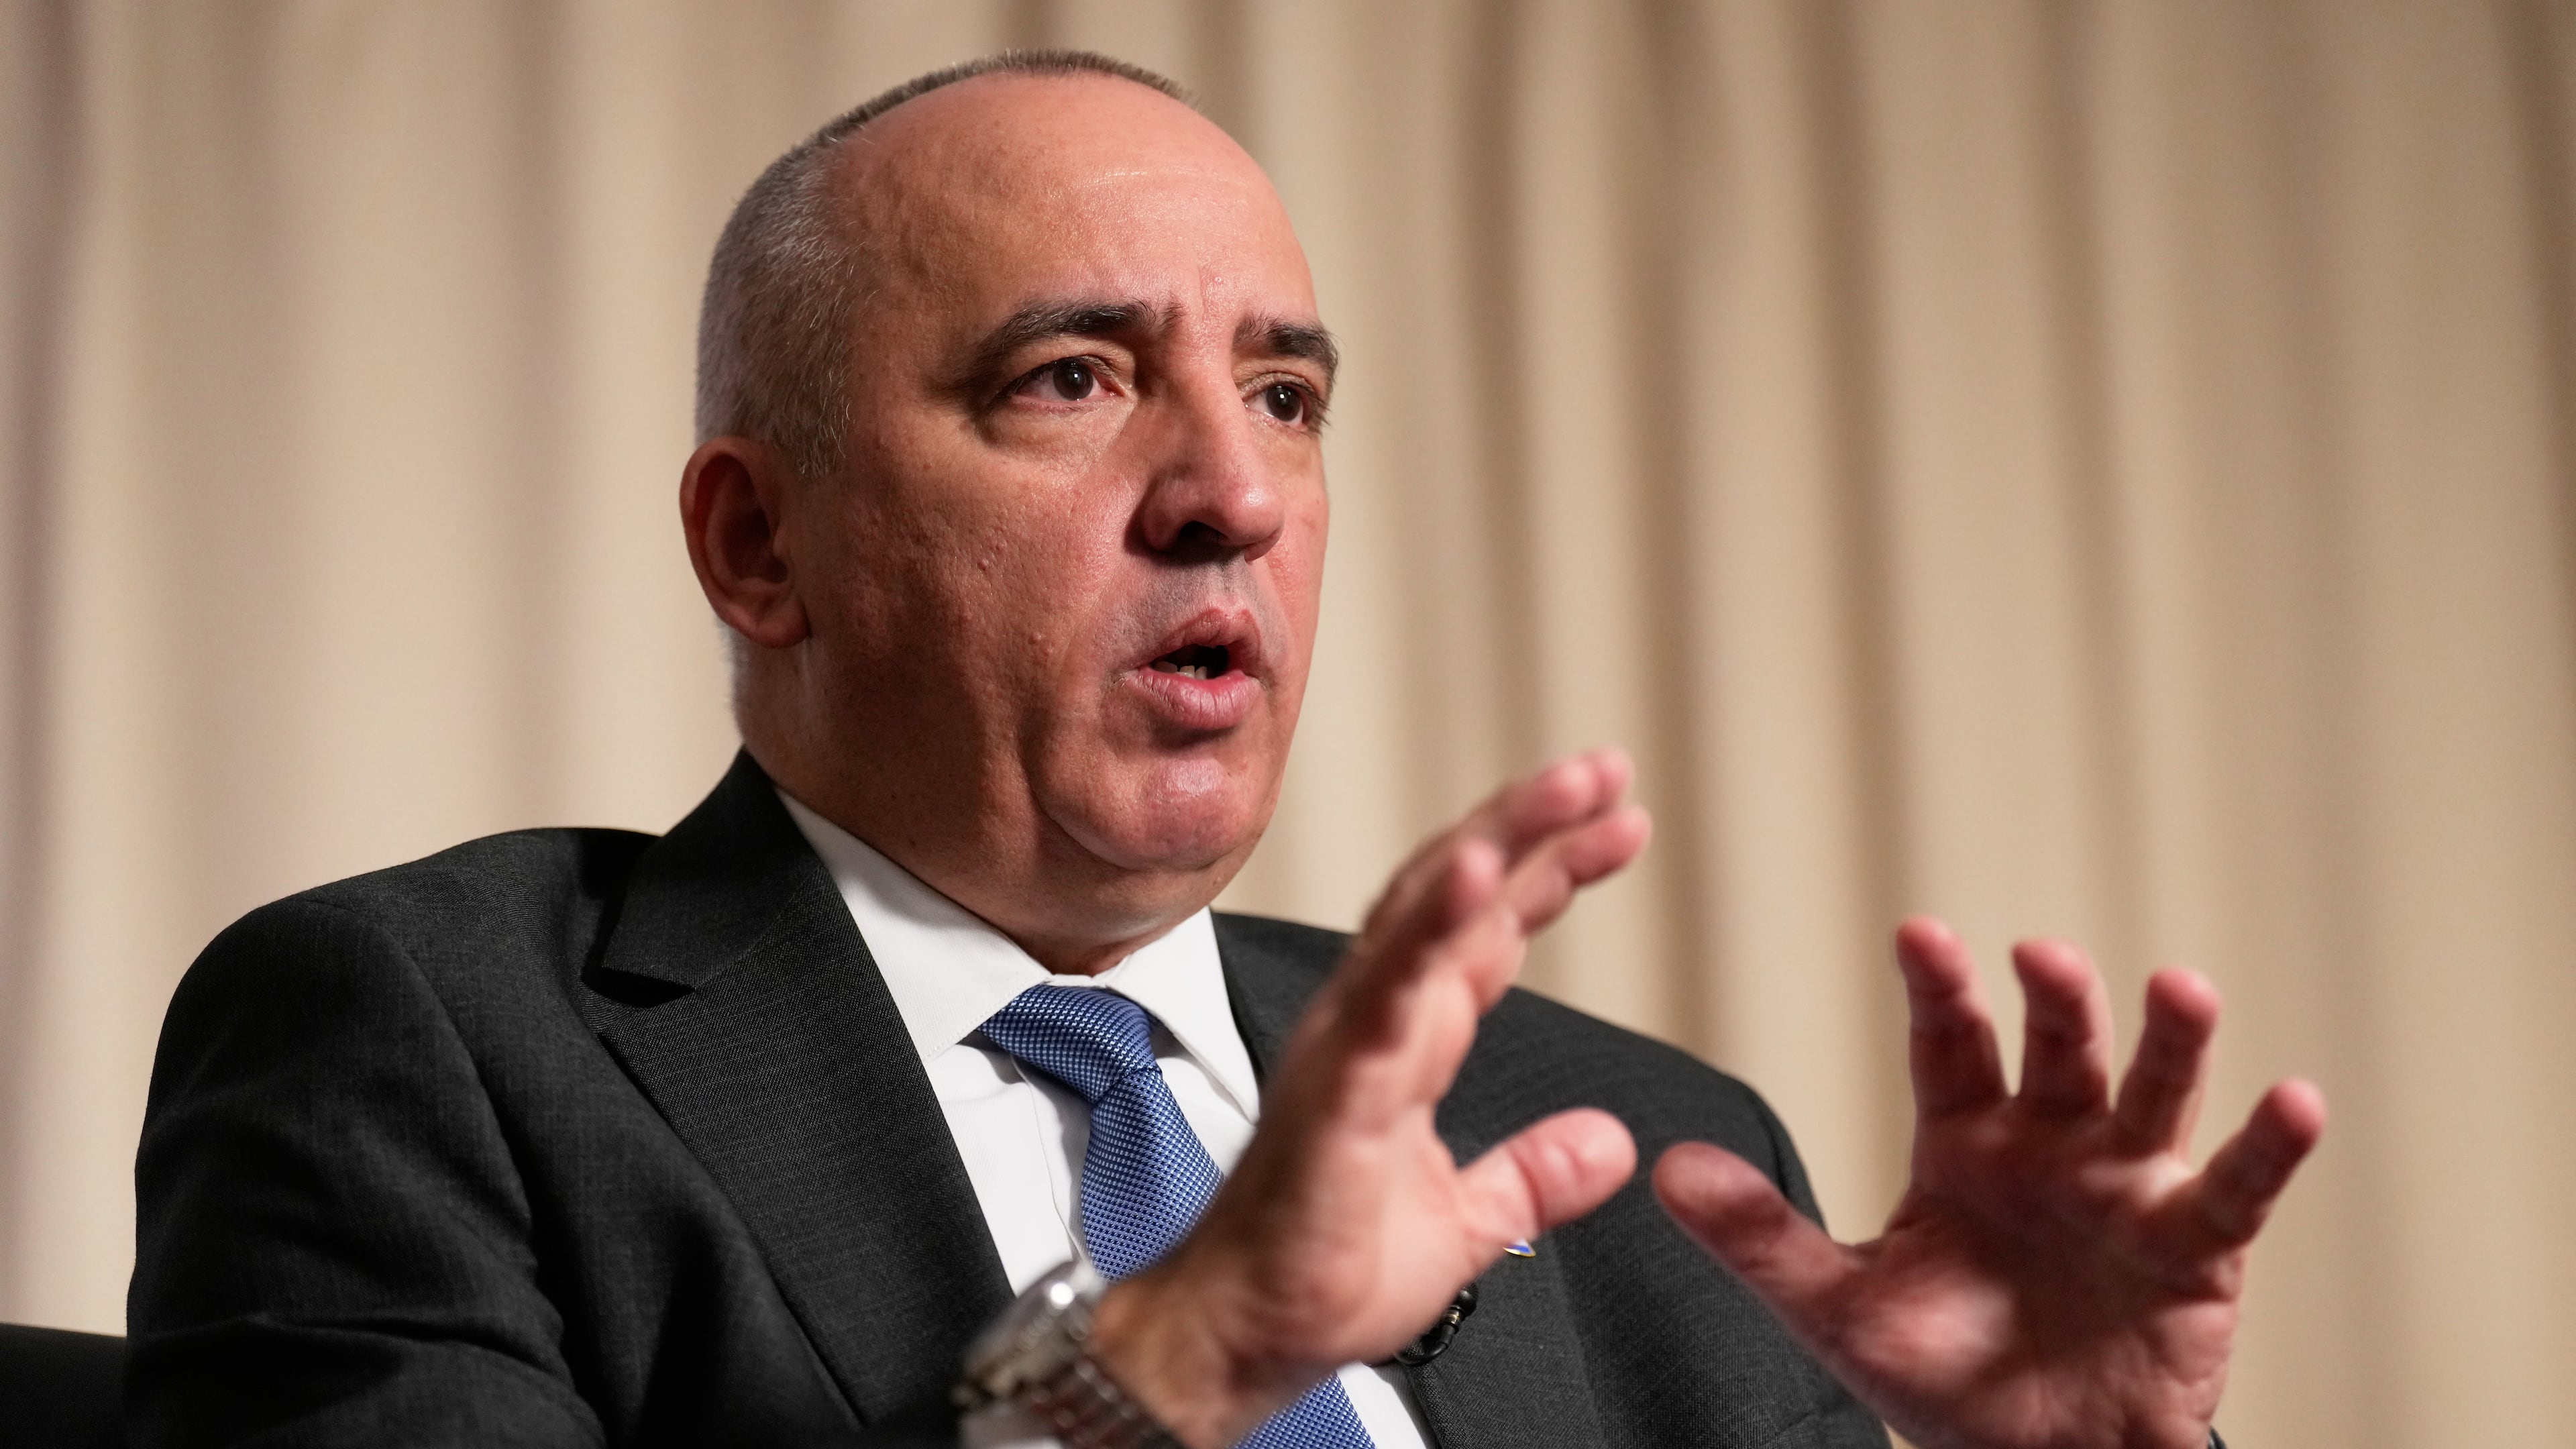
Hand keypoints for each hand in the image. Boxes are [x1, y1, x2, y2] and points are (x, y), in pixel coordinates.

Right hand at [1091, 751, 1651, 1446]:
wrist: (1246, 1338)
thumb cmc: (1324, 1272)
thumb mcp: (1467, 1222)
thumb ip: (1535, 1173)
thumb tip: (1609, 1143)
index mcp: (1404, 1038)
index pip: (1485, 928)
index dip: (1549, 867)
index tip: (1619, 821)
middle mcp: (1371, 1020)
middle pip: (1454, 892)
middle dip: (1531, 823)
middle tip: (1605, 769)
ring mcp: (1348, 1047)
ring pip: (1422, 918)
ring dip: (1494, 844)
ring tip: (1562, 790)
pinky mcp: (1336, 1091)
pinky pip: (1388, 994)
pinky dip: (1431, 931)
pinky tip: (1476, 880)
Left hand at [1655, 918, 2324, 1448]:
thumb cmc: (1941, 1374)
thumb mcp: (1836, 1305)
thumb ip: (1757, 1235)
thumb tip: (1665, 1170)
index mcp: (1965, 1142)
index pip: (1950, 1044)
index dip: (1939, 987)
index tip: (1919, 933)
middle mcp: (2052, 1144)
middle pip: (2058, 1048)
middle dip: (2055, 997)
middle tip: (2040, 955)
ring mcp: (2128, 1186)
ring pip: (2153, 1091)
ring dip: (2170, 1040)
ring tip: (2180, 988)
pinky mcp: (2195, 1246)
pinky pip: (2238, 1188)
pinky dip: (2269, 1146)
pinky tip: (2292, 1100)